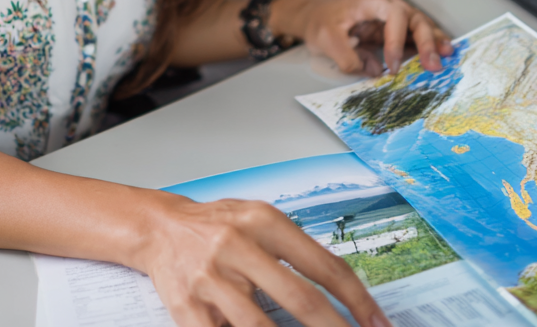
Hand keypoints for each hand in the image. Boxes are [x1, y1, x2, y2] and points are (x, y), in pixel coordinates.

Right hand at [135, 189, 390, 326]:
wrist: (159, 227)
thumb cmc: (216, 225)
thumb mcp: (258, 220)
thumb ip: (293, 249)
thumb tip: (342, 290)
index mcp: (263, 220)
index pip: (322, 264)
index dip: (356, 299)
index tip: (377, 322)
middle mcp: (238, 245)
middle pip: (300, 299)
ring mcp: (212, 279)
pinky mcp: (189, 309)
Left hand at [274, 0, 452, 76]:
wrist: (313, 15)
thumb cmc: (319, 20)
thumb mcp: (327, 40)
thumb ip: (349, 58)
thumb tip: (375, 72)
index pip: (395, 15)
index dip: (398, 40)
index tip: (394, 65)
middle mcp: (386, 2)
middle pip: (414, 18)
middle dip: (426, 41)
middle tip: (434, 64)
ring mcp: (392, 14)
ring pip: (419, 26)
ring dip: (432, 42)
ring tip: (447, 57)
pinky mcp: (393, 28)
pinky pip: (413, 36)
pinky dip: (426, 46)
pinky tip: (438, 56)